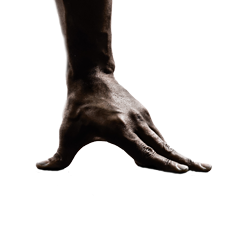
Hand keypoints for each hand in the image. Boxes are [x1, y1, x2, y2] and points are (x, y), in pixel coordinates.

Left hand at [35, 72, 209, 172]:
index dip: (162, 164)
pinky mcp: (144, 115)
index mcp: (120, 130)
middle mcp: (136, 124)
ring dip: (181, 156)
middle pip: (164, 148)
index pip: (145, 152)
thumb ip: (59, 156)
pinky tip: (176, 158)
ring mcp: (142, 119)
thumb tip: (41, 169)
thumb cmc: (78, 107)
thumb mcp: (67, 133)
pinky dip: (169, 148)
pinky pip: (158, 135)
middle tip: (205, 171)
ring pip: (164, 142)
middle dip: (185, 162)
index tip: (181, 172)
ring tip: (200, 168)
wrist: (91, 75)